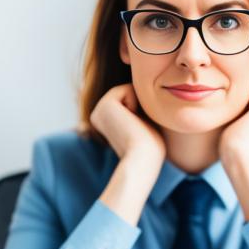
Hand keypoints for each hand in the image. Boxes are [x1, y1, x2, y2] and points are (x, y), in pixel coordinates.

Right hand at [91, 84, 164, 225]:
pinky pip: (129, 88)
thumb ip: (141, 109)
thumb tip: (148, 92)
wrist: (142, 159)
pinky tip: (132, 121)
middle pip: (131, 92)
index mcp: (105, 120)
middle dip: (141, 107)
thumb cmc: (150, 148)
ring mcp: (99, 108)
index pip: (132, 100)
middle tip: (138, 129)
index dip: (143, 111)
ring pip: (130, 89)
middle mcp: (98, 114)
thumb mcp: (145, 124)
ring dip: (140, 106)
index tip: (140, 131)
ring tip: (135, 125)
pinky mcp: (104, 104)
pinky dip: (137, 103)